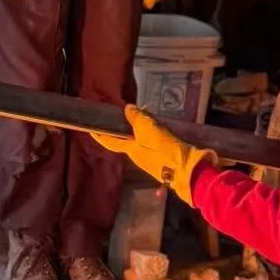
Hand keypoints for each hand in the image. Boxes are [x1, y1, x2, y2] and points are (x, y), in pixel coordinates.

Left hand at [92, 105, 213, 202]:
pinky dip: (155, 135)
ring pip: (142, 143)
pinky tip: (161, 127)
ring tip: (147, 116)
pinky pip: (155, 144)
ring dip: (142, 131)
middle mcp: (139, 157)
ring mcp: (152, 161)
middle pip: (128, 141)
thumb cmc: (165, 151)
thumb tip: (127, 109)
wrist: (189, 171)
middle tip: (129, 114)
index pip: (111, 142)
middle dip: (126, 129)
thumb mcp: (150, 131)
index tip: (90, 129)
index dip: (100, 135)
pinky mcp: (165, 161)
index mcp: (132, 151)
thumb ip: (138, 119)